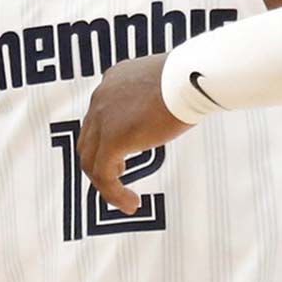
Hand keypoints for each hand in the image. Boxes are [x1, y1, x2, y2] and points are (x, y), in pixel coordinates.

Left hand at [76, 55, 191, 213]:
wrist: (192, 77)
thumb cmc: (192, 77)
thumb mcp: (166, 85)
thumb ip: (156, 99)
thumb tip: (164, 115)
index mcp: (115, 81)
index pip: (100, 116)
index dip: (107, 139)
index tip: (122, 156)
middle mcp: (102, 97)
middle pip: (90, 138)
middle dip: (101, 161)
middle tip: (119, 176)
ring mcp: (102, 118)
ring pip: (91, 160)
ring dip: (106, 183)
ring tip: (125, 198)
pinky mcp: (112, 139)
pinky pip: (104, 175)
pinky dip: (113, 193)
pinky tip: (131, 203)